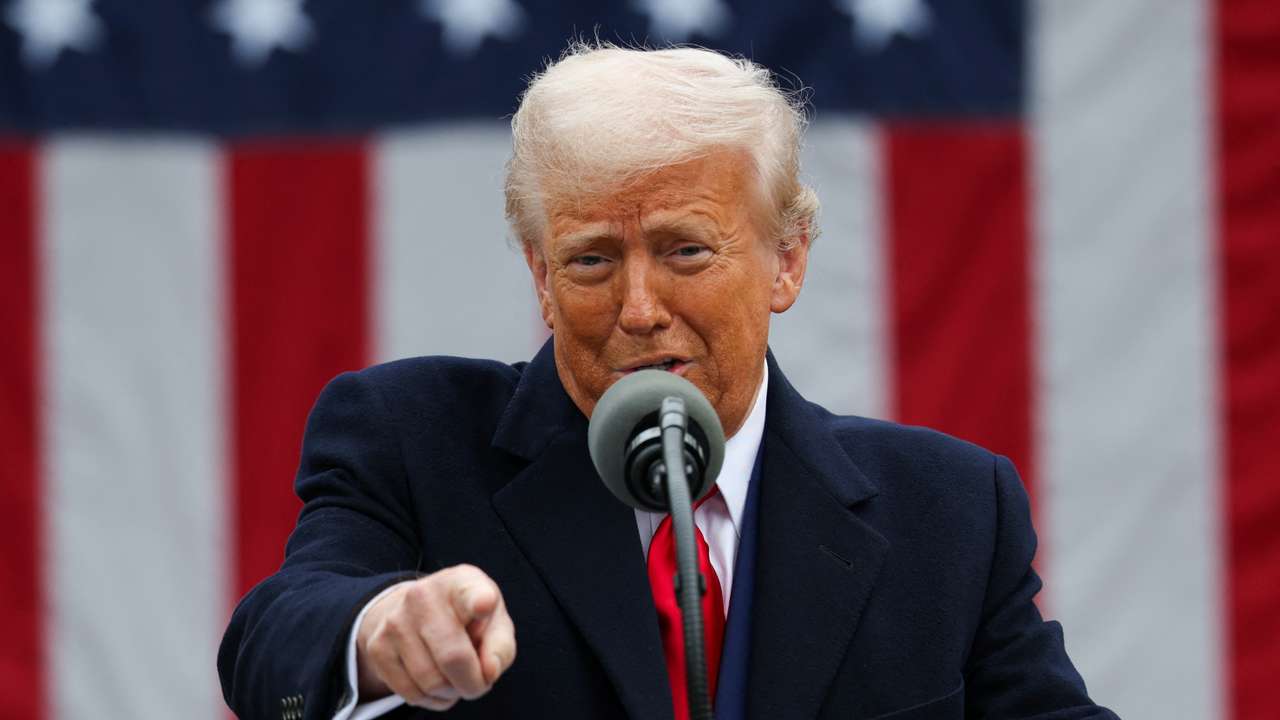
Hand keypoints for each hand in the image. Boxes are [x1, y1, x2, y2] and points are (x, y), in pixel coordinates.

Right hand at [355, 564, 516, 710]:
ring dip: (451, 692)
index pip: (471, 592)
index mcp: (461, 583)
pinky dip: (431, 699)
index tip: (484, 604)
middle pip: (453, 657)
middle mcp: (424, 596)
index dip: (479, 601)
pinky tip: (437, 683)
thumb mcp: (494, 622)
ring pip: (432, 682)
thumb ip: (500, 647)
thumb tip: (487, 673)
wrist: (415, 610)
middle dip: (472, 684)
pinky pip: (411, 694)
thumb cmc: (467, 619)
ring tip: (455, 677)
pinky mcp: (377, 648)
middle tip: (478, 683)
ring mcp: (395, 621)